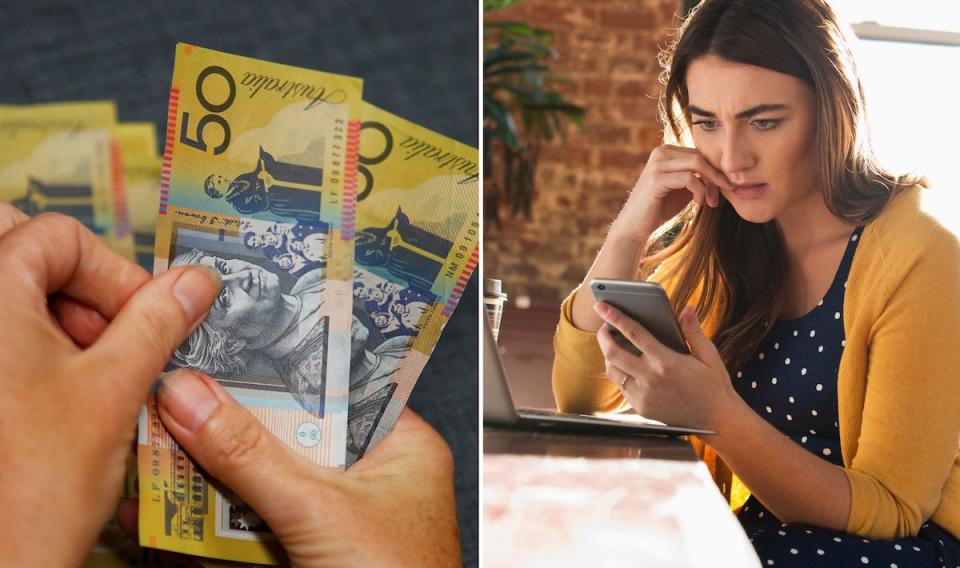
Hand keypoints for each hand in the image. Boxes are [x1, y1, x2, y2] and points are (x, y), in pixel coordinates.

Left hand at [0, 205, 219, 565]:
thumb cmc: (35, 488)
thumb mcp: (116, 389)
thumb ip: (157, 321)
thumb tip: (195, 282)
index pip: (55, 236)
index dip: (112, 272)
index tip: (145, 314)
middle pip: (16, 248)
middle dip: (71, 280)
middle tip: (107, 328)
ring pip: (4, 291)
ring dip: (53, 315)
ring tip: (89, 372)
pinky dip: (29, 345)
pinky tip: (59, 393)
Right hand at [119, 369, 459, 566]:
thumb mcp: (318, 510)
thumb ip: (252, 455)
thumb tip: (191, 398)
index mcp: (401, 445)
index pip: (334, 384)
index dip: (276, 365)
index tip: (221, 347)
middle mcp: (372, 475)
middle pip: (290, 432)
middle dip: (230, 423)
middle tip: (174, 397)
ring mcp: (338, 518)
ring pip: (266, 480)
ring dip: (213, 473)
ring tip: (156, 445)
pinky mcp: (308, 554)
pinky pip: (257, 525)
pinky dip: (214, 522)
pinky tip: (169, 510)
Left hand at [593, 301, 735, 430]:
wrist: (716, 421)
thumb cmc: (714, 385)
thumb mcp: (709, 355)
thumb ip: (693, 331)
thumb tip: (686, 309)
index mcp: (666, 362)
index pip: (633, 333)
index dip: (615, 317)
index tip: (601, 306)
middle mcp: (650, 379)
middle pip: (612, 353)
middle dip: (603, 336)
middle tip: (604, 326)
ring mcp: (643, 395)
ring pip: (612, 371)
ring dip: (608, 356)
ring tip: (614, 345)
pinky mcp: (641, 408)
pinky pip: (621, 387)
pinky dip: (620, 374)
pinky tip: (626, 366)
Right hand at [609, 144, 734, 242]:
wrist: (635, 226)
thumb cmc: (660, 207)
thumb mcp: (684, 188)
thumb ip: (699, 176)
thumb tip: (724, 171)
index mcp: (666, 151)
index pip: (700, 153)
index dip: (715, 170)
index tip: (724, 189)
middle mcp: (660, 152)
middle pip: (701, 156)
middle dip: (716, 177)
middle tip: (721, 196)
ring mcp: (657, 164)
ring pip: (698, 164)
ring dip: (710, 184)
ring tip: (710, 201)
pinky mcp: (656, 178)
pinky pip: (689, 178)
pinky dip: (700, 191)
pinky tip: (699, 203)